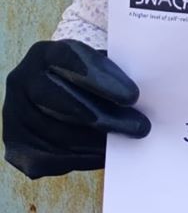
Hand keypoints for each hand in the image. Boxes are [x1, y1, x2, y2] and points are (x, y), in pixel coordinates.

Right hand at [3, 39, 150, 178]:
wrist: (51, 92)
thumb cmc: (84, 78)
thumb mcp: (94, 65)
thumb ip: (113, 72)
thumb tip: (148, 93)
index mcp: (45, 53)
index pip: (70, 61)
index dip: (102, 80)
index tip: (133, 97)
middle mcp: (22, 80)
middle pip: (62, 101)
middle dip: (105, 117)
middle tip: (140, 127)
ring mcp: (14, 113)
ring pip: (58, 133)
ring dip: (97, 142)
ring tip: (128, 143)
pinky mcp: (16, 144)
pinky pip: (50, 158)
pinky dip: (81, 159)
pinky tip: (105, 155)